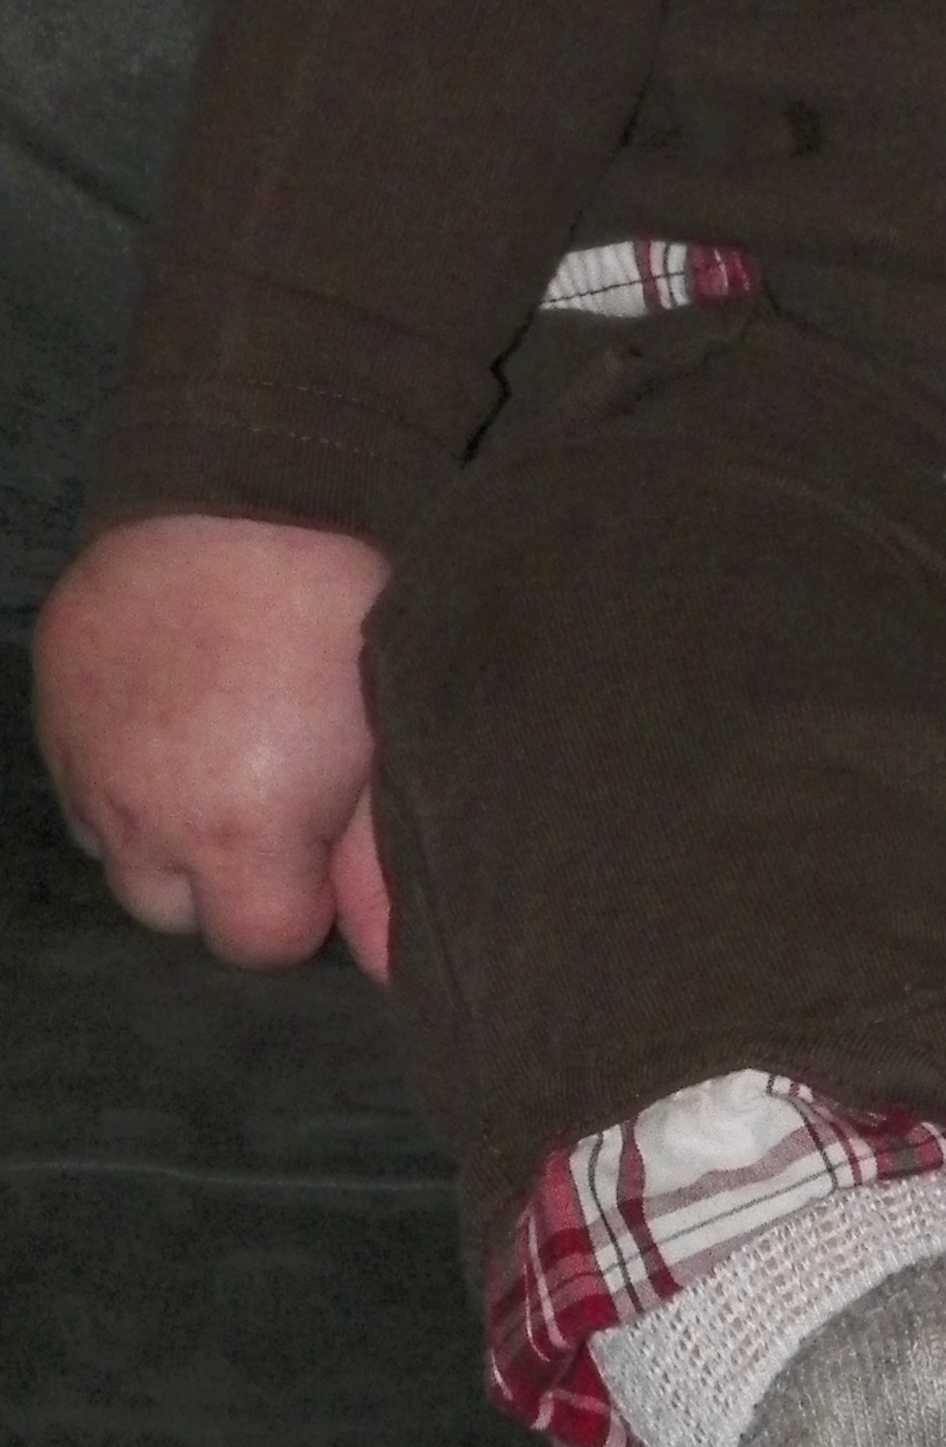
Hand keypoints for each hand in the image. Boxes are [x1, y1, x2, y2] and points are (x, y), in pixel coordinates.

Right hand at [32, 513, 395, 978]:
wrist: (250, 481)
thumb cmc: (345, 606)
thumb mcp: (386, 735)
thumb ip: (378, 860)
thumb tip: (394, 965)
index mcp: (234, 836)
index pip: (259, 943)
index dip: (304, 895)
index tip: (331, 835)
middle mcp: (138, 816)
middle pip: (175, 907)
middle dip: (225, 869)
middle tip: (281, 785)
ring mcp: (81, 756)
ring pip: (117, 844)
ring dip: (164, 819)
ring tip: (227, 737)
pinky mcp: (51, 695)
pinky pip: (80, 773)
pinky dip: (122, 759)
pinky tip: (176, 700)